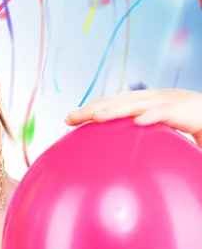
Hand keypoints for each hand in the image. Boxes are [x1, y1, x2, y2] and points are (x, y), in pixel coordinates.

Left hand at [64, 89, 201, 147]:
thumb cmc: (179, 119)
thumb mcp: (153, 125)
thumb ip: (133, 132)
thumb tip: (113, 150)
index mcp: (138, 101)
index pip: (108, 103)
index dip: (88, 109)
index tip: (67, 119)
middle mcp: (146, 98)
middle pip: (113, 102)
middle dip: (91, 109)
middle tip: (69, 118)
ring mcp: (161, 102)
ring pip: (133, 105)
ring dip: (113, 110)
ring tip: (95, 117)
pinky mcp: (178, 110)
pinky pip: (162, 113)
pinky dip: (150, 116)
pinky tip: (138, 122)